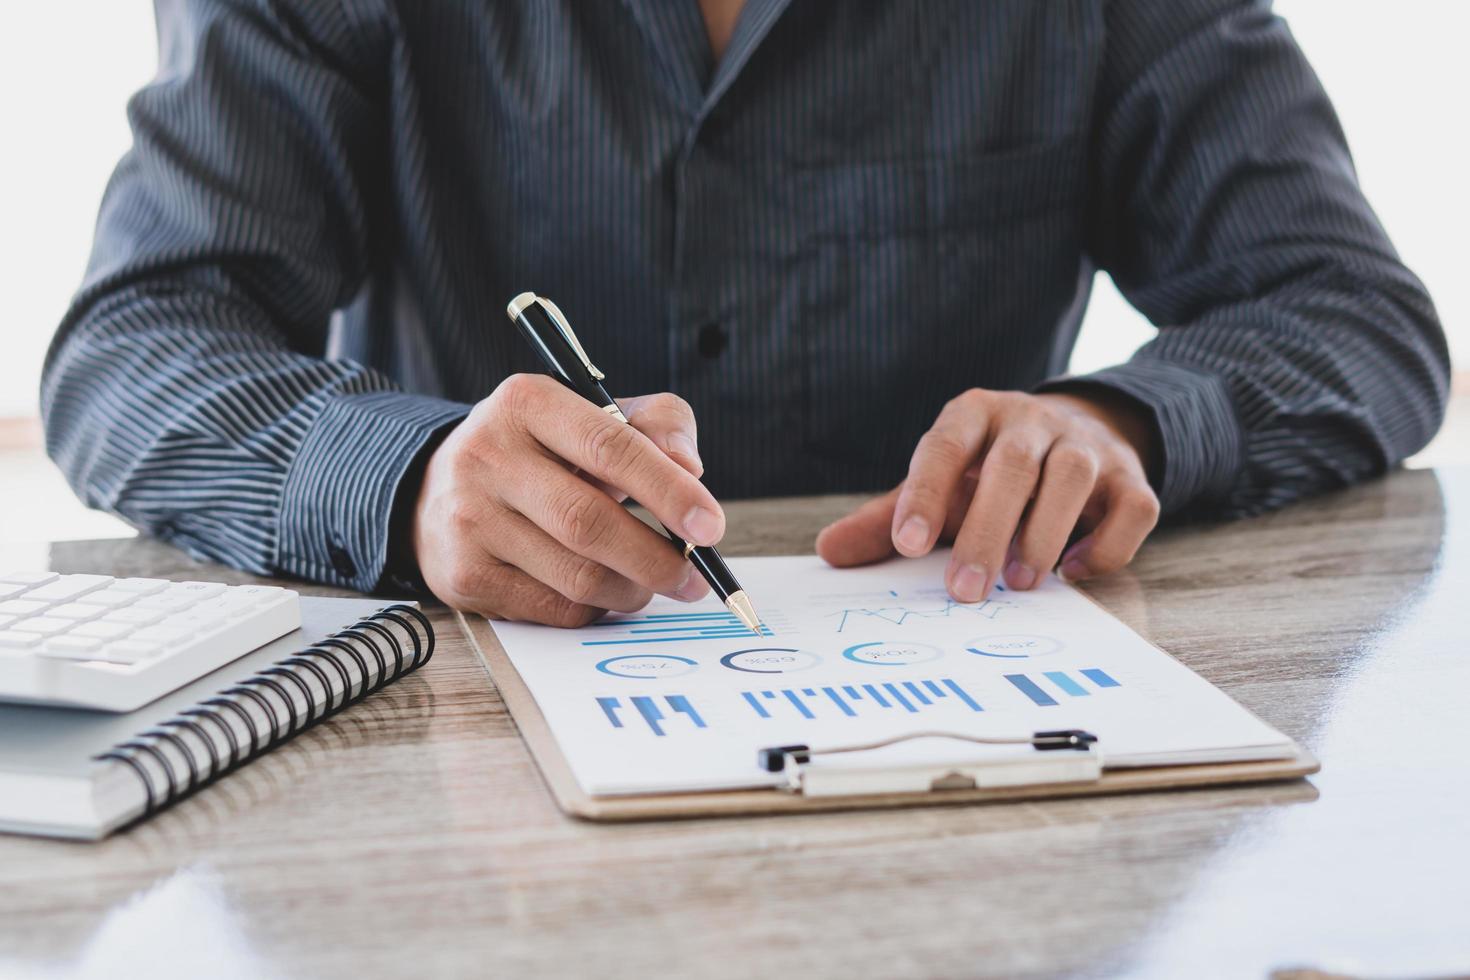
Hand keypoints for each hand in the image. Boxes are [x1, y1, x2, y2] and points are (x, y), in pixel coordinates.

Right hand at [412, 374, 720, 625]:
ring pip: (575, 575)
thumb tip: (690, 469)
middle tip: (694, 577)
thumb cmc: (544, 451)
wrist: (443, 487)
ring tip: (650, 582)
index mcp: (526, 402)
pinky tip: (603, 592)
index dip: (667, 491)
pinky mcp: (464, 575)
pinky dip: (595, 608)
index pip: (609, 447)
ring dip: (631, 589)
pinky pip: (552, 608)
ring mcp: (469, 519)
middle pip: (589, 521)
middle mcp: (487, 456)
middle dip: (656, 558)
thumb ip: (658, 426)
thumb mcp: (598, 415)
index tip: (710, 526)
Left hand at [815, 388, 1160, 598]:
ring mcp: (1086, 443)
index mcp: (974, 414)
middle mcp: (1031, 420)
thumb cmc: (988, 473)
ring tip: (1017, 583)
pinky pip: (1132, 507)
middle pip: (1012, 465)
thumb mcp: (937, 486)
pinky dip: (1106, 545)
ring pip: (1072, 476)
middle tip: (965, 591)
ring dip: (1044, 534)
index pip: (945, 445)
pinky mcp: (1130, 475)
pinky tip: (1072, 570)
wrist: (1076, 433)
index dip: (925, 493)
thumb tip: (829, 552)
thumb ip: (887, 519)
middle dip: (986, 531)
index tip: (907, 545)